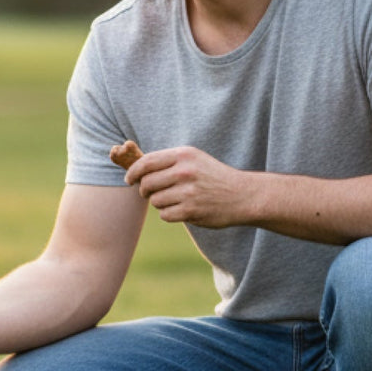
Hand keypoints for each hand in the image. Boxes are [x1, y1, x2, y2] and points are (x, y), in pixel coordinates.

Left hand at [124, 146, 252, 227]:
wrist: (242, 195)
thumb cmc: (213, 177)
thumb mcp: (193, 160)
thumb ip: (168, 162)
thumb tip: (136, 168)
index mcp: (184, 155)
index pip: (146, 162)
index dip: (133, 172)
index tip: (129, 179)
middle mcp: (184, 172)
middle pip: (147, 183)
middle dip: (145, 190)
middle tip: (151, 193)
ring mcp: (188, 192)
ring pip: (155, 201)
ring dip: (161, 203)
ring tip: (176, 199)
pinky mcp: (191, 211)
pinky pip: (165, 215)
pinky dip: (170, 214)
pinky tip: (183, 209)